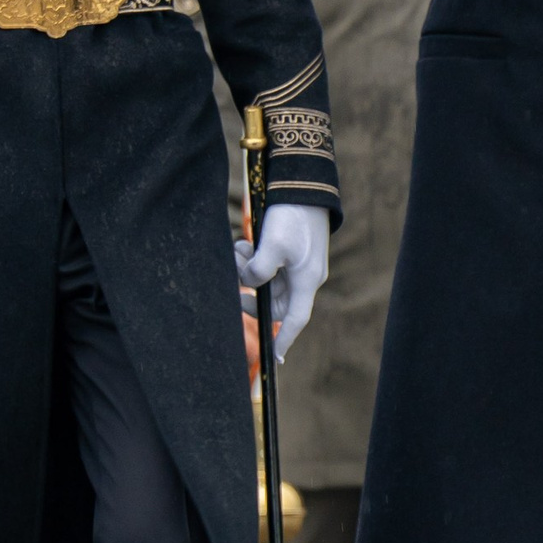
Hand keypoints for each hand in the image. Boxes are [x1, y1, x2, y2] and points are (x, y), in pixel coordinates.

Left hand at [237, 202, 329, 360]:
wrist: (304, 184)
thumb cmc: (293, 217)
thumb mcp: (273, 246)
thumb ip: (258, 271)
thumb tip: (250, 285)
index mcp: (307, 280)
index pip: (296, 319)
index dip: (286, 339)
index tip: (275, 358)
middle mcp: (304, 276)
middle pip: (275, 301)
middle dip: (251, 293)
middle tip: (235, 281)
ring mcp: (297, 264)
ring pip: (267, 281)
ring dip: (248, 271)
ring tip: (239, 251)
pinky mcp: (289, 251)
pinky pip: (267, 265)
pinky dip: (252, 259)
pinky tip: (244, 245)